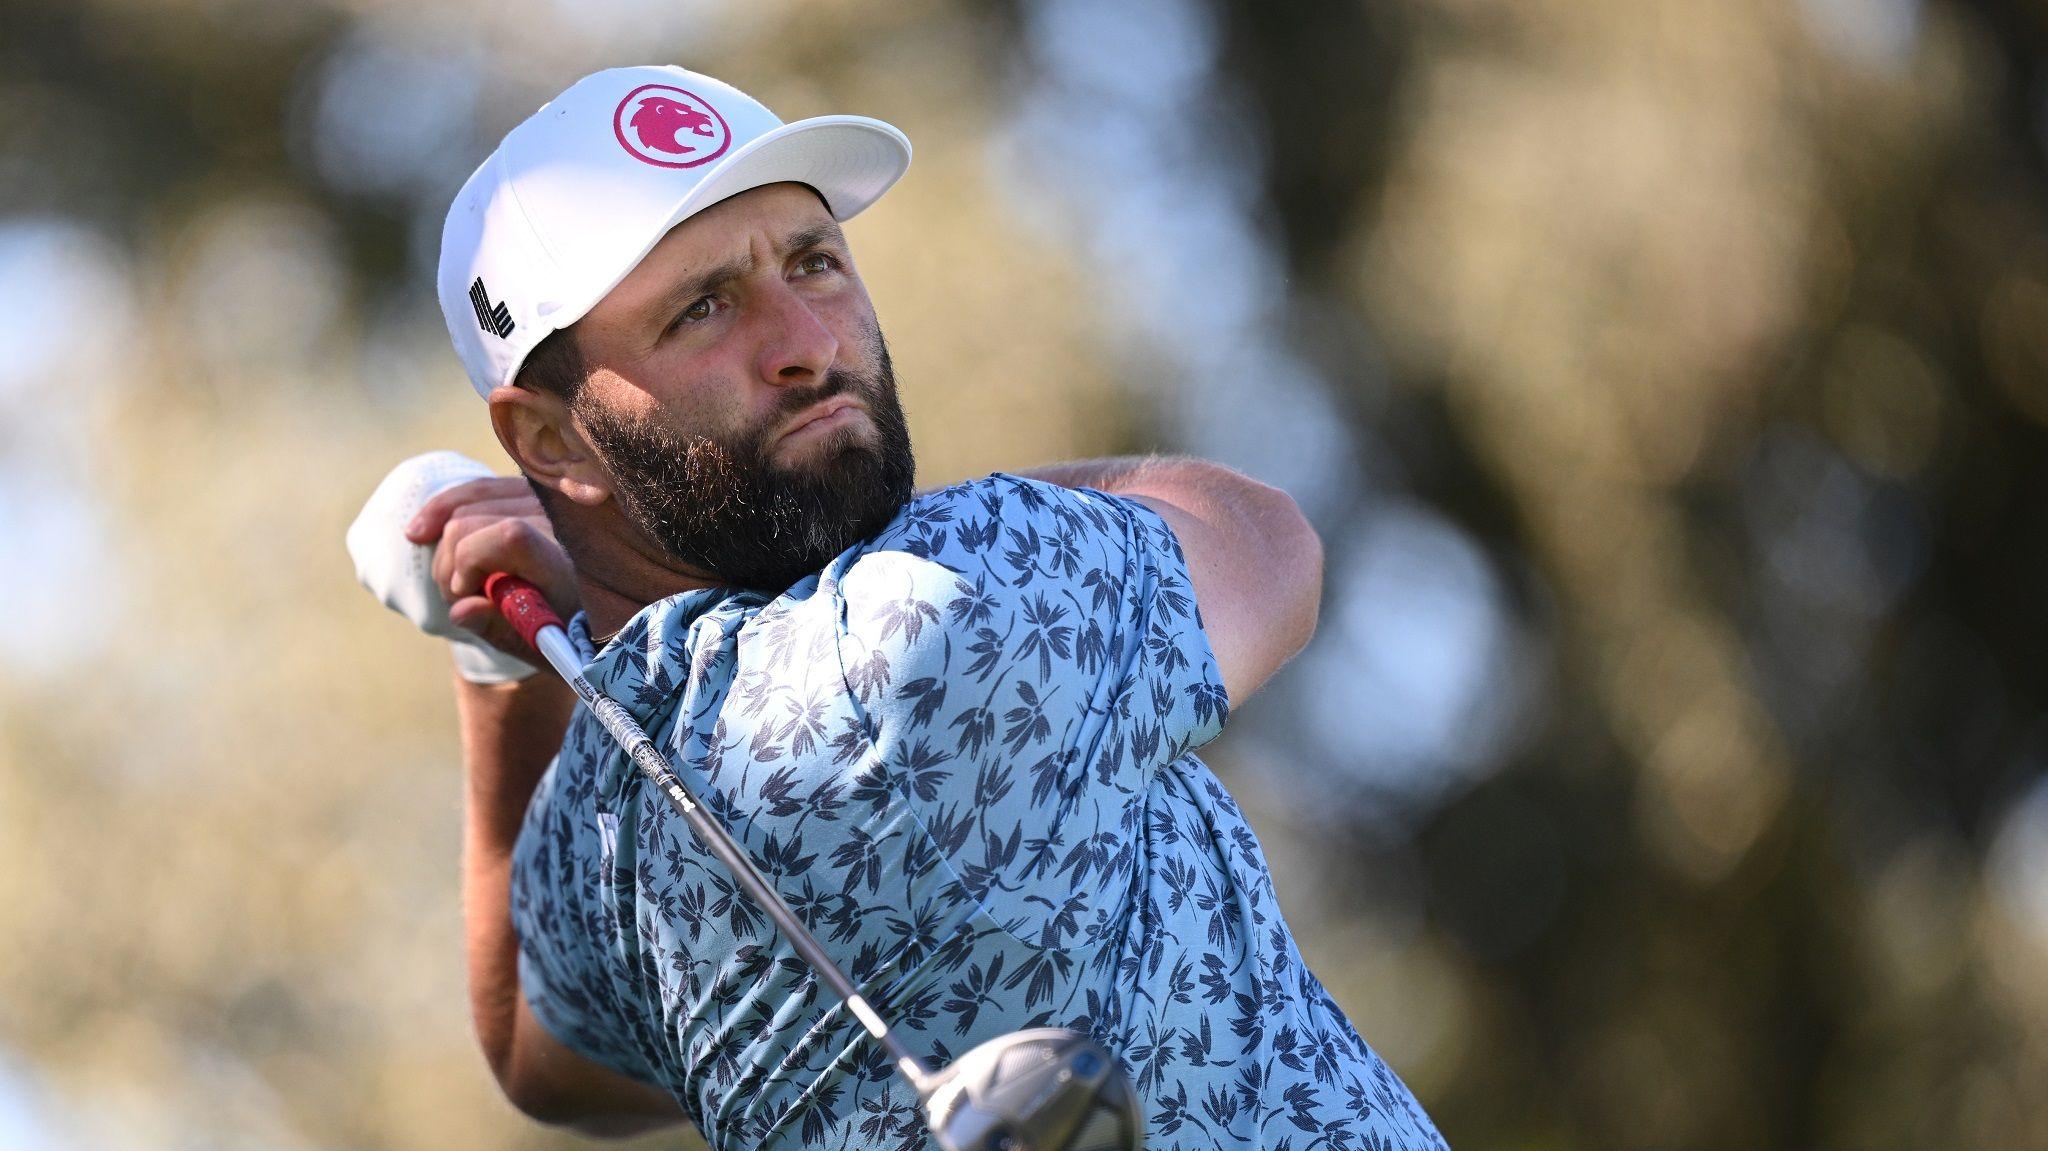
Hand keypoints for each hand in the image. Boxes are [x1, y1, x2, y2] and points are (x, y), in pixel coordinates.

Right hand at [347, 451, 576, 681]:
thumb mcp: (532, 641)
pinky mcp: (528, 489)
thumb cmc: (563, 629)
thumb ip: (495, 626)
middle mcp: (560, 519)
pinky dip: (444, 509)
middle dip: (450, 564)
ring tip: (462, 582)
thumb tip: (460, 609)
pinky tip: (421, 531)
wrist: (595, 606)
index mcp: (566, 559)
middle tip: (460, 598)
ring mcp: (544, 498)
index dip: (471, 560)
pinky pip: (474, 489)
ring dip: (447, 546)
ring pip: (465, 505)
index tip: (466, 593)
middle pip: (471, 522)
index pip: (510, 535)